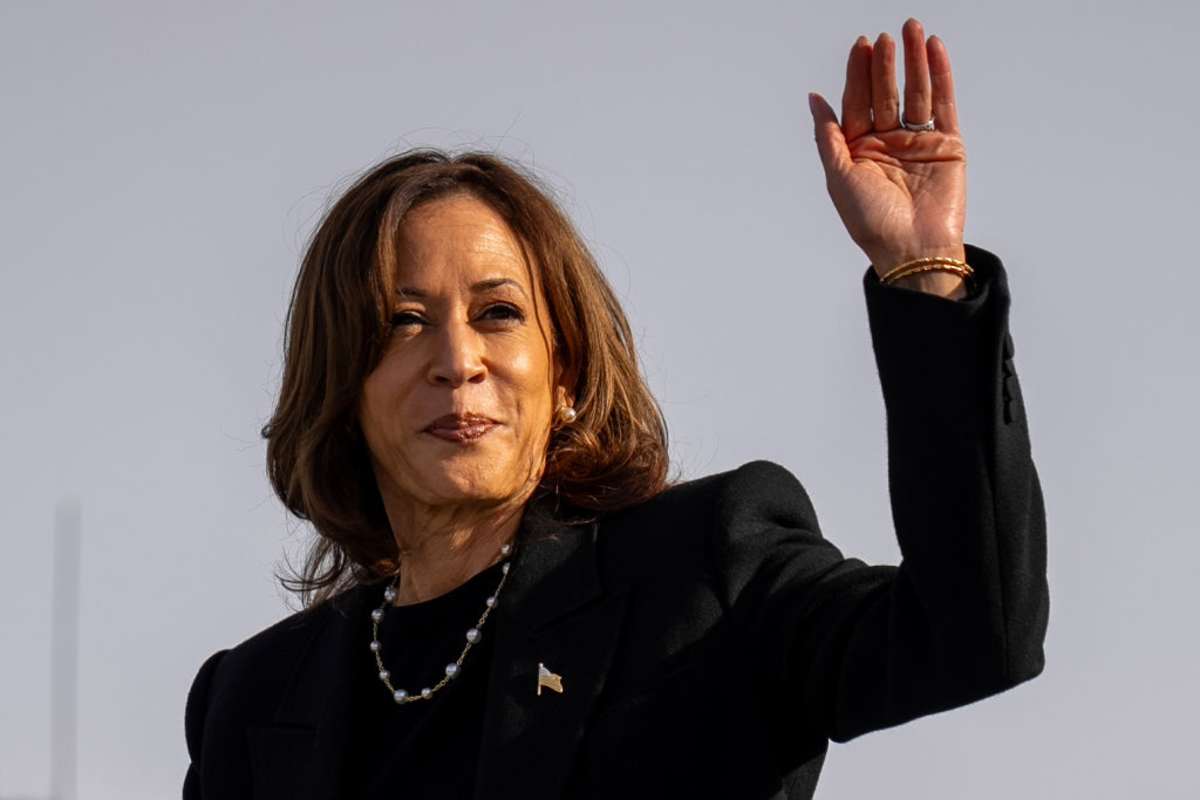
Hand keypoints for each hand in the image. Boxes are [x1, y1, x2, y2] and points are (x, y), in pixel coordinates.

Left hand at [808, 18, 966, 281]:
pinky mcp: (947, 145)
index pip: (858, 103)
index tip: (861, 45)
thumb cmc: (871, 222)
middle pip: (886, 93)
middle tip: (885, 37)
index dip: (858, 74)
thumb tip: (814, 97)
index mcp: (859, 151)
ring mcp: (918, 142)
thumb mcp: (839, 177)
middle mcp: (888, 143)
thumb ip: (828, 136)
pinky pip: (944, 104)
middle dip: (885, 65)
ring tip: (912, 30)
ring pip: (916, 92)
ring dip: (914, 62)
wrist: (913, 250)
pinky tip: (934, 50)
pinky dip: (940, 76)